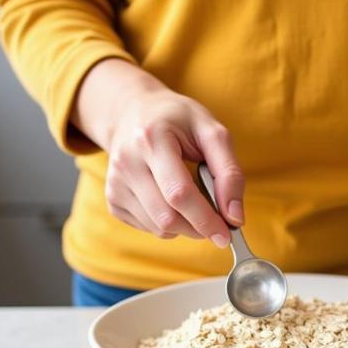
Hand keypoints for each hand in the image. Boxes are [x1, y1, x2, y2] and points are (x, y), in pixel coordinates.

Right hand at [73, 60, 243, 244]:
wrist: (133, 112)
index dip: (205, 220)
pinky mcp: (113, 200)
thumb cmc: (178, 120)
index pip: (179, 194)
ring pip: (159, 228)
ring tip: (193, 199)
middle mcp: (126, 163)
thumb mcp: (212, 132)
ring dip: (186, 226)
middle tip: (217, 220)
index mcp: (151, 140)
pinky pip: (149, 228)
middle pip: (167, 217)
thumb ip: (230, 173)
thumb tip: (235, 217)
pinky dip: (169, 224)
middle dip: (198, 227)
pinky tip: (171, 199)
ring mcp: (115, 184)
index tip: (226, 235)